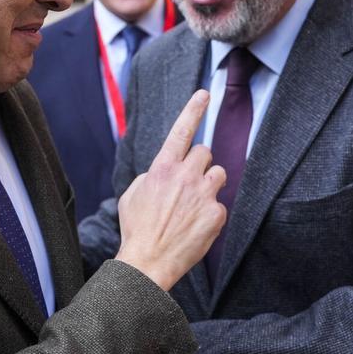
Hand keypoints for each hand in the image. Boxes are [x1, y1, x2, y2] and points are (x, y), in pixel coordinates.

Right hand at [115, 90, 226, 289]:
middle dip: (199, 164)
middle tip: (189, 182)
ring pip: (218, 173)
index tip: (204, 93)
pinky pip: (219, 203)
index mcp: (162, 168)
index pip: (181, 131)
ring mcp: (203, 194)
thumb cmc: (137, 228)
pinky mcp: (216, 213)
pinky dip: (210, 213)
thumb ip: (151, 176)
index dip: (193, 109)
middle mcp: (185, 176)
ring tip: (194, 204)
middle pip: (205, 152)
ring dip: (209, 184)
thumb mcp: (133, 194)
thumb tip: (164, 171)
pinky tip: (195, 226)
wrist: (149, 260)